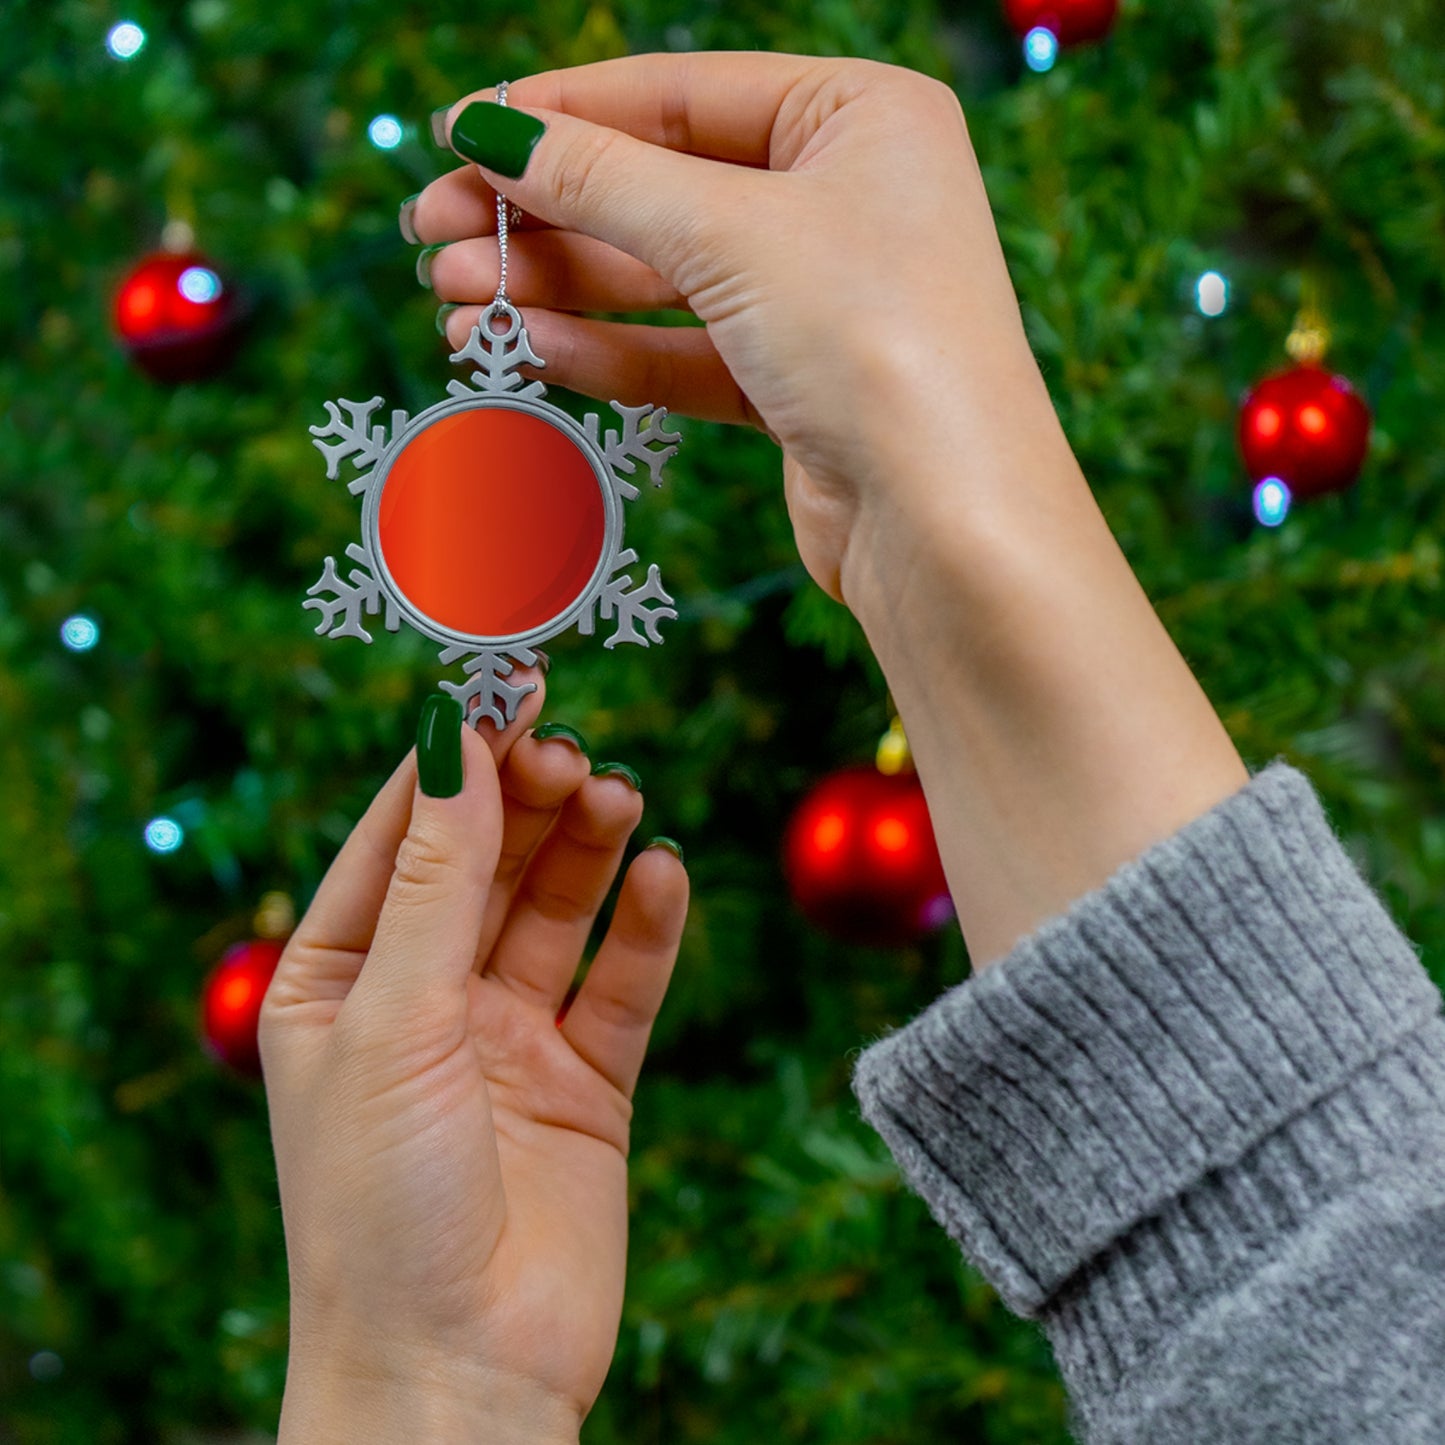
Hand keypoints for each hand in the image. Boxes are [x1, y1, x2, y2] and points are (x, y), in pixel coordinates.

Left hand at [259, 676, 687, 1438]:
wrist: (458, 1376)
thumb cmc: (380, 1206)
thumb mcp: (393, 1019)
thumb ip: (437, 879)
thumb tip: (455, 737)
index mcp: (340, 979)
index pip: (400, 836)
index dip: (453, 758)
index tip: (504, 684)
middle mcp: (424, 999)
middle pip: (486, 862)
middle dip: (527, 800)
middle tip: (572, 752)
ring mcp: (508, 1039)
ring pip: (557, 910)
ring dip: (588, 849)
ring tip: (618, 798)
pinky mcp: (586, 1082)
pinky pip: (622, 984)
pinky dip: (646, 928)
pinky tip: (664, 877)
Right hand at [411, 53, 1056, 604]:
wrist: (948, 526)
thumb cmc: (875, 343)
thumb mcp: (728, 233)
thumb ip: (601, 179)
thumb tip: (490, 131)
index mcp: (860, 116)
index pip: (679, 94)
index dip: (560, 113)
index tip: (455, 134)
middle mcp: (846, 198)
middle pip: (660, 188)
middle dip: (543, 214)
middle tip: (432, 235)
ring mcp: (822, 297)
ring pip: (663, 278)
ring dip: (557, 289)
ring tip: (454, 303)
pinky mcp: (798, 386)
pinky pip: (684, 353)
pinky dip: (607, 351)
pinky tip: (527, 350)